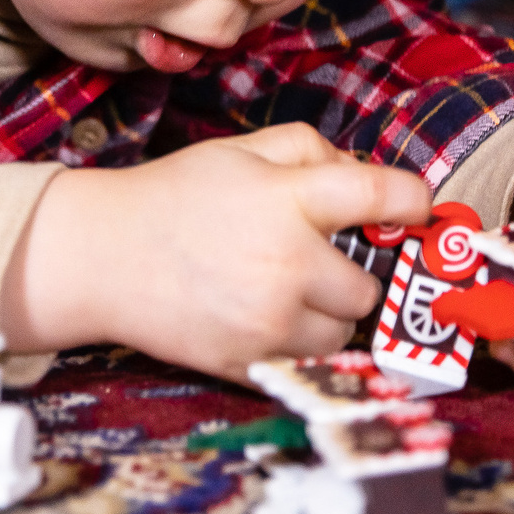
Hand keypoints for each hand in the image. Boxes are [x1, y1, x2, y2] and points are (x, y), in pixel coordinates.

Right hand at [7, 124, 430, 383]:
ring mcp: (269, 321)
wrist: (99, 256)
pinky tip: (264, 319)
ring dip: (328, 315)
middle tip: (312, 258)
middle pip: (367, 284)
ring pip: (344, 331)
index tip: (414, 209)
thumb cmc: (174, 196)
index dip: (412, 202)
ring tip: (284, 292)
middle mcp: (287, 264)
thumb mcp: (241, 150)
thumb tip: (367, 176)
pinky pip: (308, 362)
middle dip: (348, 271)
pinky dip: (297, 345)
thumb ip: (311, 150)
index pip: (384, 196)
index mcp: (288, 200)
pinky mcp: (249, 362)